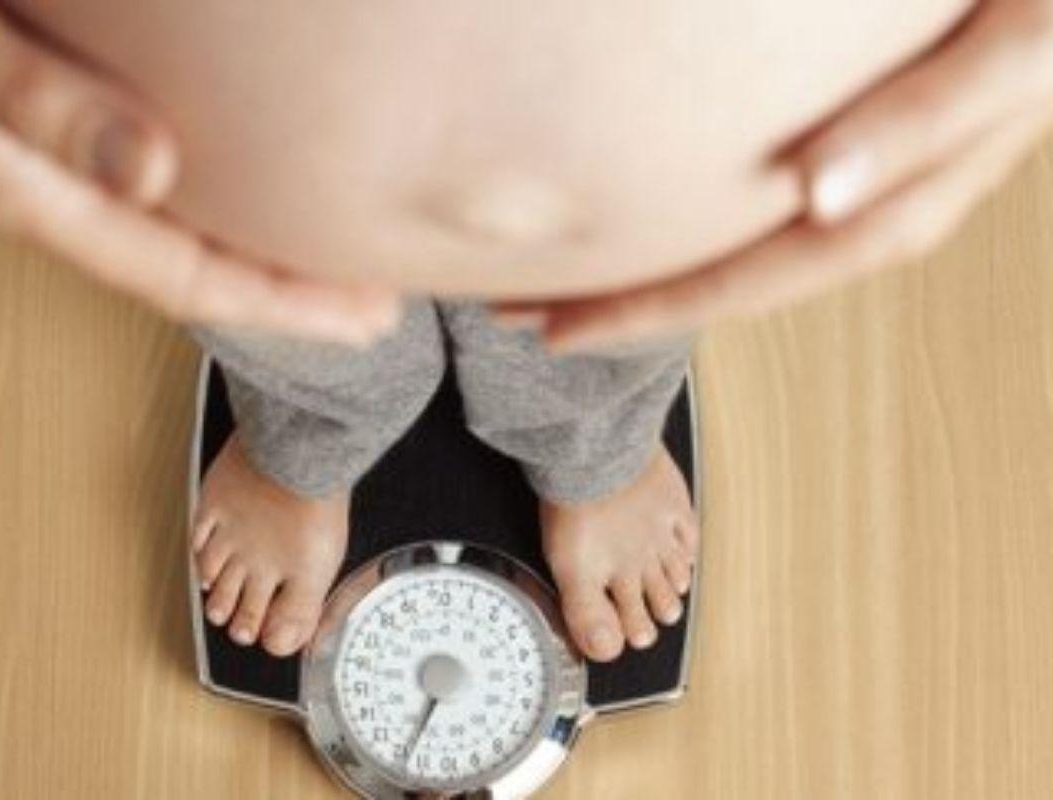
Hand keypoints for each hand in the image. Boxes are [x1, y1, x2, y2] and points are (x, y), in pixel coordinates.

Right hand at [0, 0, 399, 344]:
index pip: (182, 277)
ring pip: (196, 224)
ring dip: (275, 246)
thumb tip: (146, 168)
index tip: (362, 316)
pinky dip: (244, 187)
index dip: (278, 305)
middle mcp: (65, 190)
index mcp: (38, 194)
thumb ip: (31, 103)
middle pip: (201, 266)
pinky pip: (182, 176)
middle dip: (293, 292)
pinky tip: (280, 175)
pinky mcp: (83, 115)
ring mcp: (74, 158)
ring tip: (351, 256)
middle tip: (385, 304)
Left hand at [494, 0, 1052, 351]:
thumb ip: (929, 115)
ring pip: (731, 235)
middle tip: (515, 311)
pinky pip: (748, 186)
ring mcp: (855, 167)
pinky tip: (634, 201)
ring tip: (550, 272)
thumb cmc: (1047, 4)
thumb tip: (819, 194)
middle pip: (728, 271)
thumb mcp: (1020, 48)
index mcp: (902, 198)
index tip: (555, 328)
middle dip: (622, 300)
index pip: (755, 275)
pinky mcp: (843, 127)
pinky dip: (681, 205)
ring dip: (642, 259)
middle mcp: (868, 197)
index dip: (653, 308)